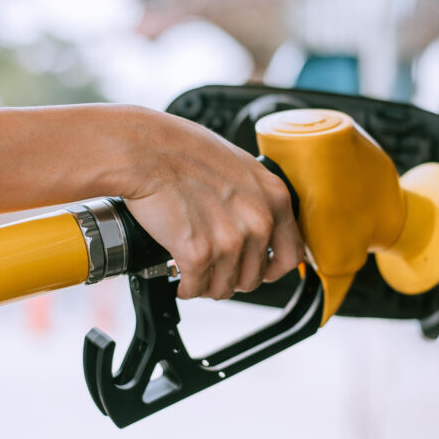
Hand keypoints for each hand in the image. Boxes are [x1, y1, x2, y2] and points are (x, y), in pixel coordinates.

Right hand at [118, 108, 303, 299]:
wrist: (148, 151)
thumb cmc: (184, 150)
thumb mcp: (240, 167)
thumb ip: (256, 197)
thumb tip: (255, 222)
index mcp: (274, 198)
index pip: (291, 254)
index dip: (273, 269)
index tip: (262, 270)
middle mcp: (258, 221)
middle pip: (254, 277)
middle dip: (233, 277)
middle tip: (216, 269)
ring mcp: (230, 240)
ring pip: (225, 288)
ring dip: (208, 285)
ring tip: (196, 273)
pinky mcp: (199, 253)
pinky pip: (196, 287)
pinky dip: (187, 288)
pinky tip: (181, 278)